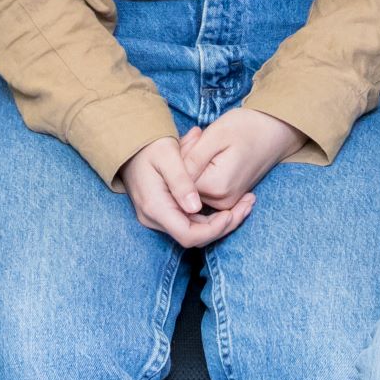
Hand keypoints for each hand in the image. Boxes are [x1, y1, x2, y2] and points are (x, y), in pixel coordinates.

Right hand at [118, 137, 255, 246]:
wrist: (131, 144)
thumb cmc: (150, 145)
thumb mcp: (167, 156)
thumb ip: (181, 181)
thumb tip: (196, 208)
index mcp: (155, 207)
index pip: (187, 235)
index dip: (213, 230)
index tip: (232, 214)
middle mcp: (154, 218)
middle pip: (194, 236)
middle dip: (224, 225)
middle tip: (248, 205)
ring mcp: (158, 217)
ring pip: (194, 230)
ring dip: (220, 221)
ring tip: (245, 203)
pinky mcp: (163, 212)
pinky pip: (189, 221)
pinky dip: (209, 215)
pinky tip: (228, 203)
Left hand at [179, 108, 303, 209]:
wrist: (275, 130)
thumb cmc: (247, 127)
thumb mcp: (216, 135)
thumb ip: (192, 158)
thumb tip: (172, 179)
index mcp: (217, 187)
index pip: (180, 182)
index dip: (178, 158)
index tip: (191, 137)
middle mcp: (222, 201)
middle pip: (186, 186)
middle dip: (184, 162)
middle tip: (197, 136)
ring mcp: (226, 202)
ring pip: (193, 187)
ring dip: (192, 166)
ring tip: (204, 141)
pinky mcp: (228, 197)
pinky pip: (204, 187)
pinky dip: (201, 170)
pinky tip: (208, 151)